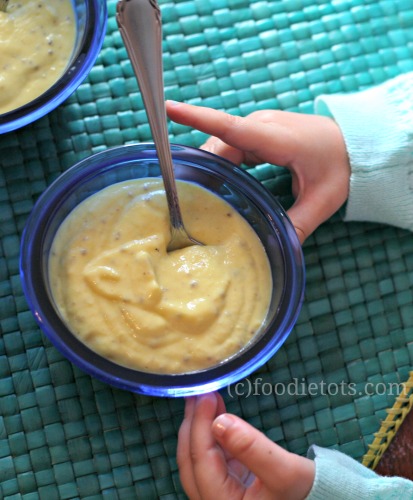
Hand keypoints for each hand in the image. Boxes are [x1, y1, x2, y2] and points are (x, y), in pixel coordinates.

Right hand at [166, 101, 349, 243]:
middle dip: (199, 166)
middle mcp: (262, 127)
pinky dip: (220, 163)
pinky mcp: (260, 133)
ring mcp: (260, 128)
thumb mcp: (323, 200)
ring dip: (208, 166)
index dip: (198, 118)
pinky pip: (231, 145)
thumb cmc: (342, 165)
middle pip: (218, 144)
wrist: (357, 142)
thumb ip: (298, 225)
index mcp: (275, 139)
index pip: (229, 128)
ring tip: (195, 192)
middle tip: (182, 195)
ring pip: (222, 145)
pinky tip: (216, 183)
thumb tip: (278, 251)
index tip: (168, 109)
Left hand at [177, 392, 314, 498]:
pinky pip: (212, 459)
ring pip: (198, 460)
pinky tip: (218, 416)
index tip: (206, 395)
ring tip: (206, 400)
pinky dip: (213, 436)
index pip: (200, 461)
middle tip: (198, 394)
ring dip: (201, 429)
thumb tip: (219, 420)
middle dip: (193, 425)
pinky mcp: (229, 486)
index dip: (200, 425)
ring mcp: (219, 495)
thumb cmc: (306, 494)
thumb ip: (251, 448)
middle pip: (191, 461)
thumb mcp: (285, 472)